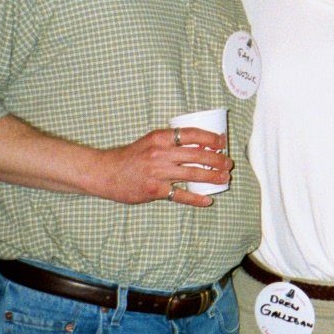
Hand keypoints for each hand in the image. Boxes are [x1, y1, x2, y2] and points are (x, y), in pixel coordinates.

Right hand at [102, 127, 233, 206]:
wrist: (105, 172)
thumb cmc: (130, 157)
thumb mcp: (150, 141)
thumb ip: (170, 142)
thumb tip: (200, 144)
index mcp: (160, 137)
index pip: (192, 134)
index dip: (211, 138)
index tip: (222, 142)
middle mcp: (160, 153)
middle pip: (197, 154)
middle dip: (217, 159)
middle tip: (229, 163)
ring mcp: (157, 172)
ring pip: (193, 173)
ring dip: (212, 177)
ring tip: (224, 179)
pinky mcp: (154, 190)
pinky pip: (180, 195)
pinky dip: (196, 198)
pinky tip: (207, 200)